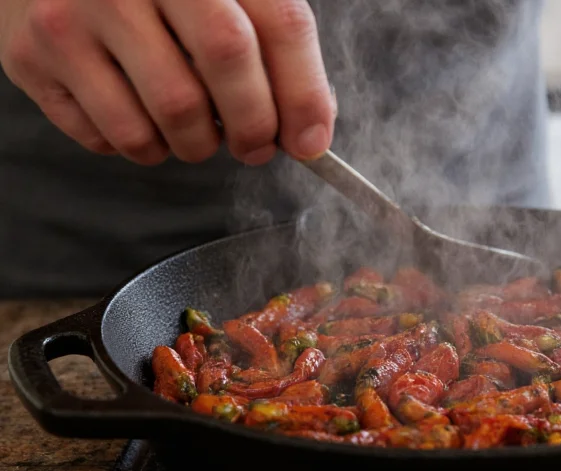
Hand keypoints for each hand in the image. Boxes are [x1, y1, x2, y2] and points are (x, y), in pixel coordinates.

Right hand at [0, 0, 335, 165]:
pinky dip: (140, 146)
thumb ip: (272, 41)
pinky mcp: (31, 55)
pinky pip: (108, 137)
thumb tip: (308, 132)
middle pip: (225, 65)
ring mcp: (73, 14)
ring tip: (196, 131)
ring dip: (196, 146)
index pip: (278, 25)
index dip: (303, 93)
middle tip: (255, 147)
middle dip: (254, 127)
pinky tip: (141, 118)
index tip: (311, 142)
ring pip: (167, 118)